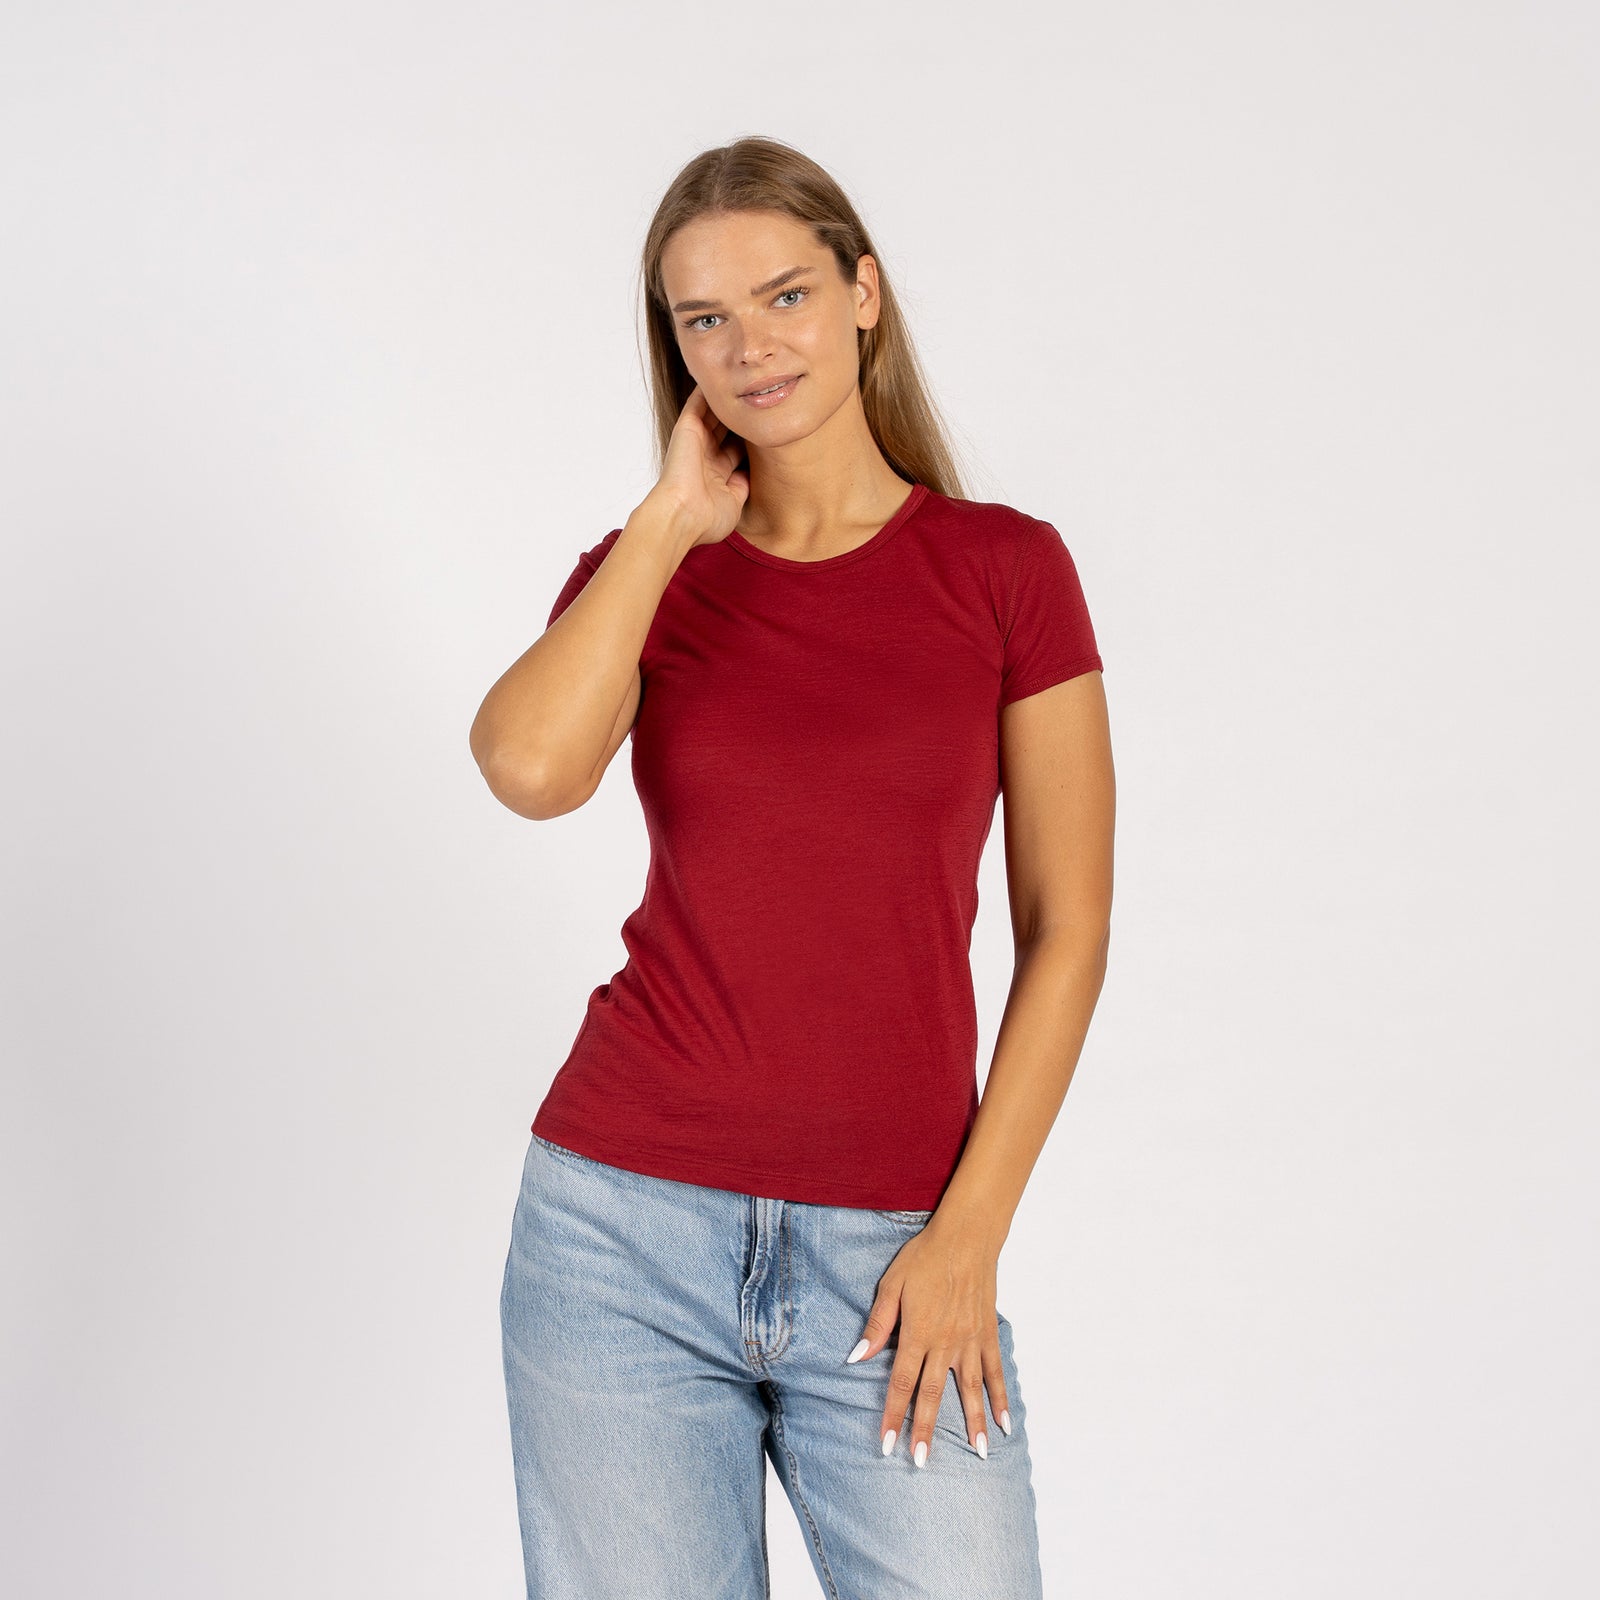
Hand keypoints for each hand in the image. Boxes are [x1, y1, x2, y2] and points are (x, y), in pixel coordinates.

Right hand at [646, 384, 749, 547]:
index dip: (752, 439)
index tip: (769, 427)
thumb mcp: (734, 504)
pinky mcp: (687, 428)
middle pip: (729, 429)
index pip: (737, 450)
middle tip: (763, 396)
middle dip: (744, 417)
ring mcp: (696, 440)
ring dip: (729, 399)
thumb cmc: (707, 518)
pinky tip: (724, 374)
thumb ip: (743, 486)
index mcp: (716, 474)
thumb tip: (751, 475)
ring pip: (716, 413)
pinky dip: (709, 389)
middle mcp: (706, 455)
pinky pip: (699, 401)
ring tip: (748, 379)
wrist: (683, 515)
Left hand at [846, 1213, 1012, 1466]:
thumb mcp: (891, 1285)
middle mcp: (945, 1343)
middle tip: (921, 1463)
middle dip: (925, 1431)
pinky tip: (1005, 1423)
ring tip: (979, 1455)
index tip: (887, 1445)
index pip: (902, 1383)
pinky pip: (995, 1372)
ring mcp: (970, 1340)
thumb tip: (855, 1356)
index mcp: (918, 1332)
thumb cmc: (923, 1258)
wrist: (965, 1237)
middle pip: (933, 1394)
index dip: (893, 1416)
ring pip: (970, 1390)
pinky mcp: (987, 1334)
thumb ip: (876, 1324)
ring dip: (973, 1424)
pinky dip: (1000, 1398)